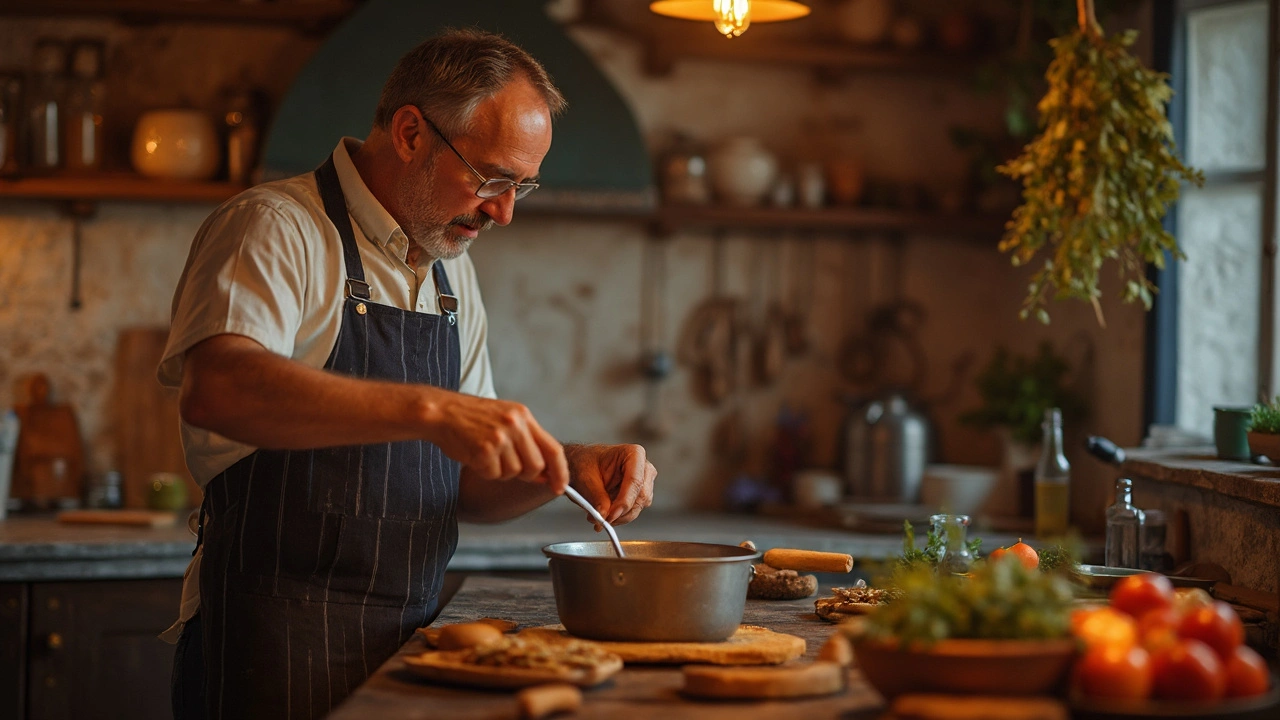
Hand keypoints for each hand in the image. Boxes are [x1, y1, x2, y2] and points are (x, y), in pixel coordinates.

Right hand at [425, 393, 567, 491]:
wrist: (441, 412)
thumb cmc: (471, 419)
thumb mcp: (505, 420)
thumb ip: (526, 443)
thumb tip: (545, 475)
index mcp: (523, 416)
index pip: (553, 448)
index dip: (560, 471)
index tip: (560, 487)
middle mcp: (515, 424)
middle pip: (536, 466)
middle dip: (525, 475)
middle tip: (506, 466)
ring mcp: (500, 436)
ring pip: (514, 472)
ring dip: (500, 471)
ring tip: (485, 454)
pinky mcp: (484, 449)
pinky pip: (493, 474)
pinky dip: (484, 471)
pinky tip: (474, 455)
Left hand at [566, 444, 655, 526]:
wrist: (580, 466)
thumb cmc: (584, 464)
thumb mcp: (585, 478)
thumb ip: (596, 497)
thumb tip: (604, 515)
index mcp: (634, 454)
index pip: (635, 480)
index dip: (624, 501)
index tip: (610, 515)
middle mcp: (643, 468)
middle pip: (640, 496)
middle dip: (620, 512)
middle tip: (601, 520)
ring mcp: (643, 483)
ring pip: (638, 507)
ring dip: (618, 517)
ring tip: (597, 517)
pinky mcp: (638, 496)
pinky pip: (632, 512)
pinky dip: (617, 517)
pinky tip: (603, 515)